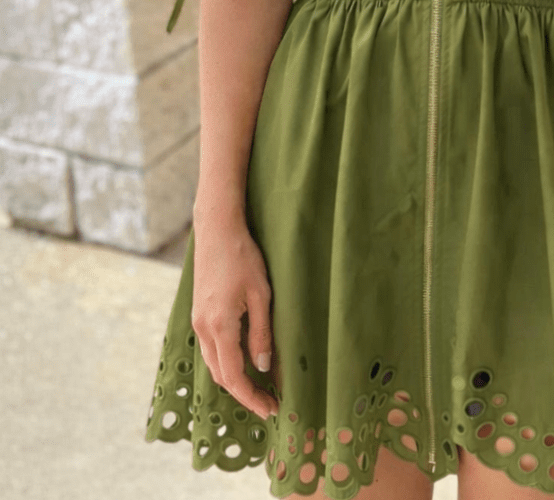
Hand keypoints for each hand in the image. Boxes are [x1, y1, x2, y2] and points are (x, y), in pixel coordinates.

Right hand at [190, 214, 278, 420]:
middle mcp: (204, 328)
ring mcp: (198, 321)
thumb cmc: (242, 257)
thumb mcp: (261, 294)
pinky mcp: (199, 313)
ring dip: (234, 379)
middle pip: (221, 375)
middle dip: (244, 393)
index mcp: (220, 326)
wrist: (216, 230)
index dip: (252, 397)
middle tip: (269, 402)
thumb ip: (261, 333)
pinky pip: (211, 348)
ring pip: (213, 364)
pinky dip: (226, 362)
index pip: (234, 376)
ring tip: (260, 386)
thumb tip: (263, 367)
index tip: (271, 408)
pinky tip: (244, 360)